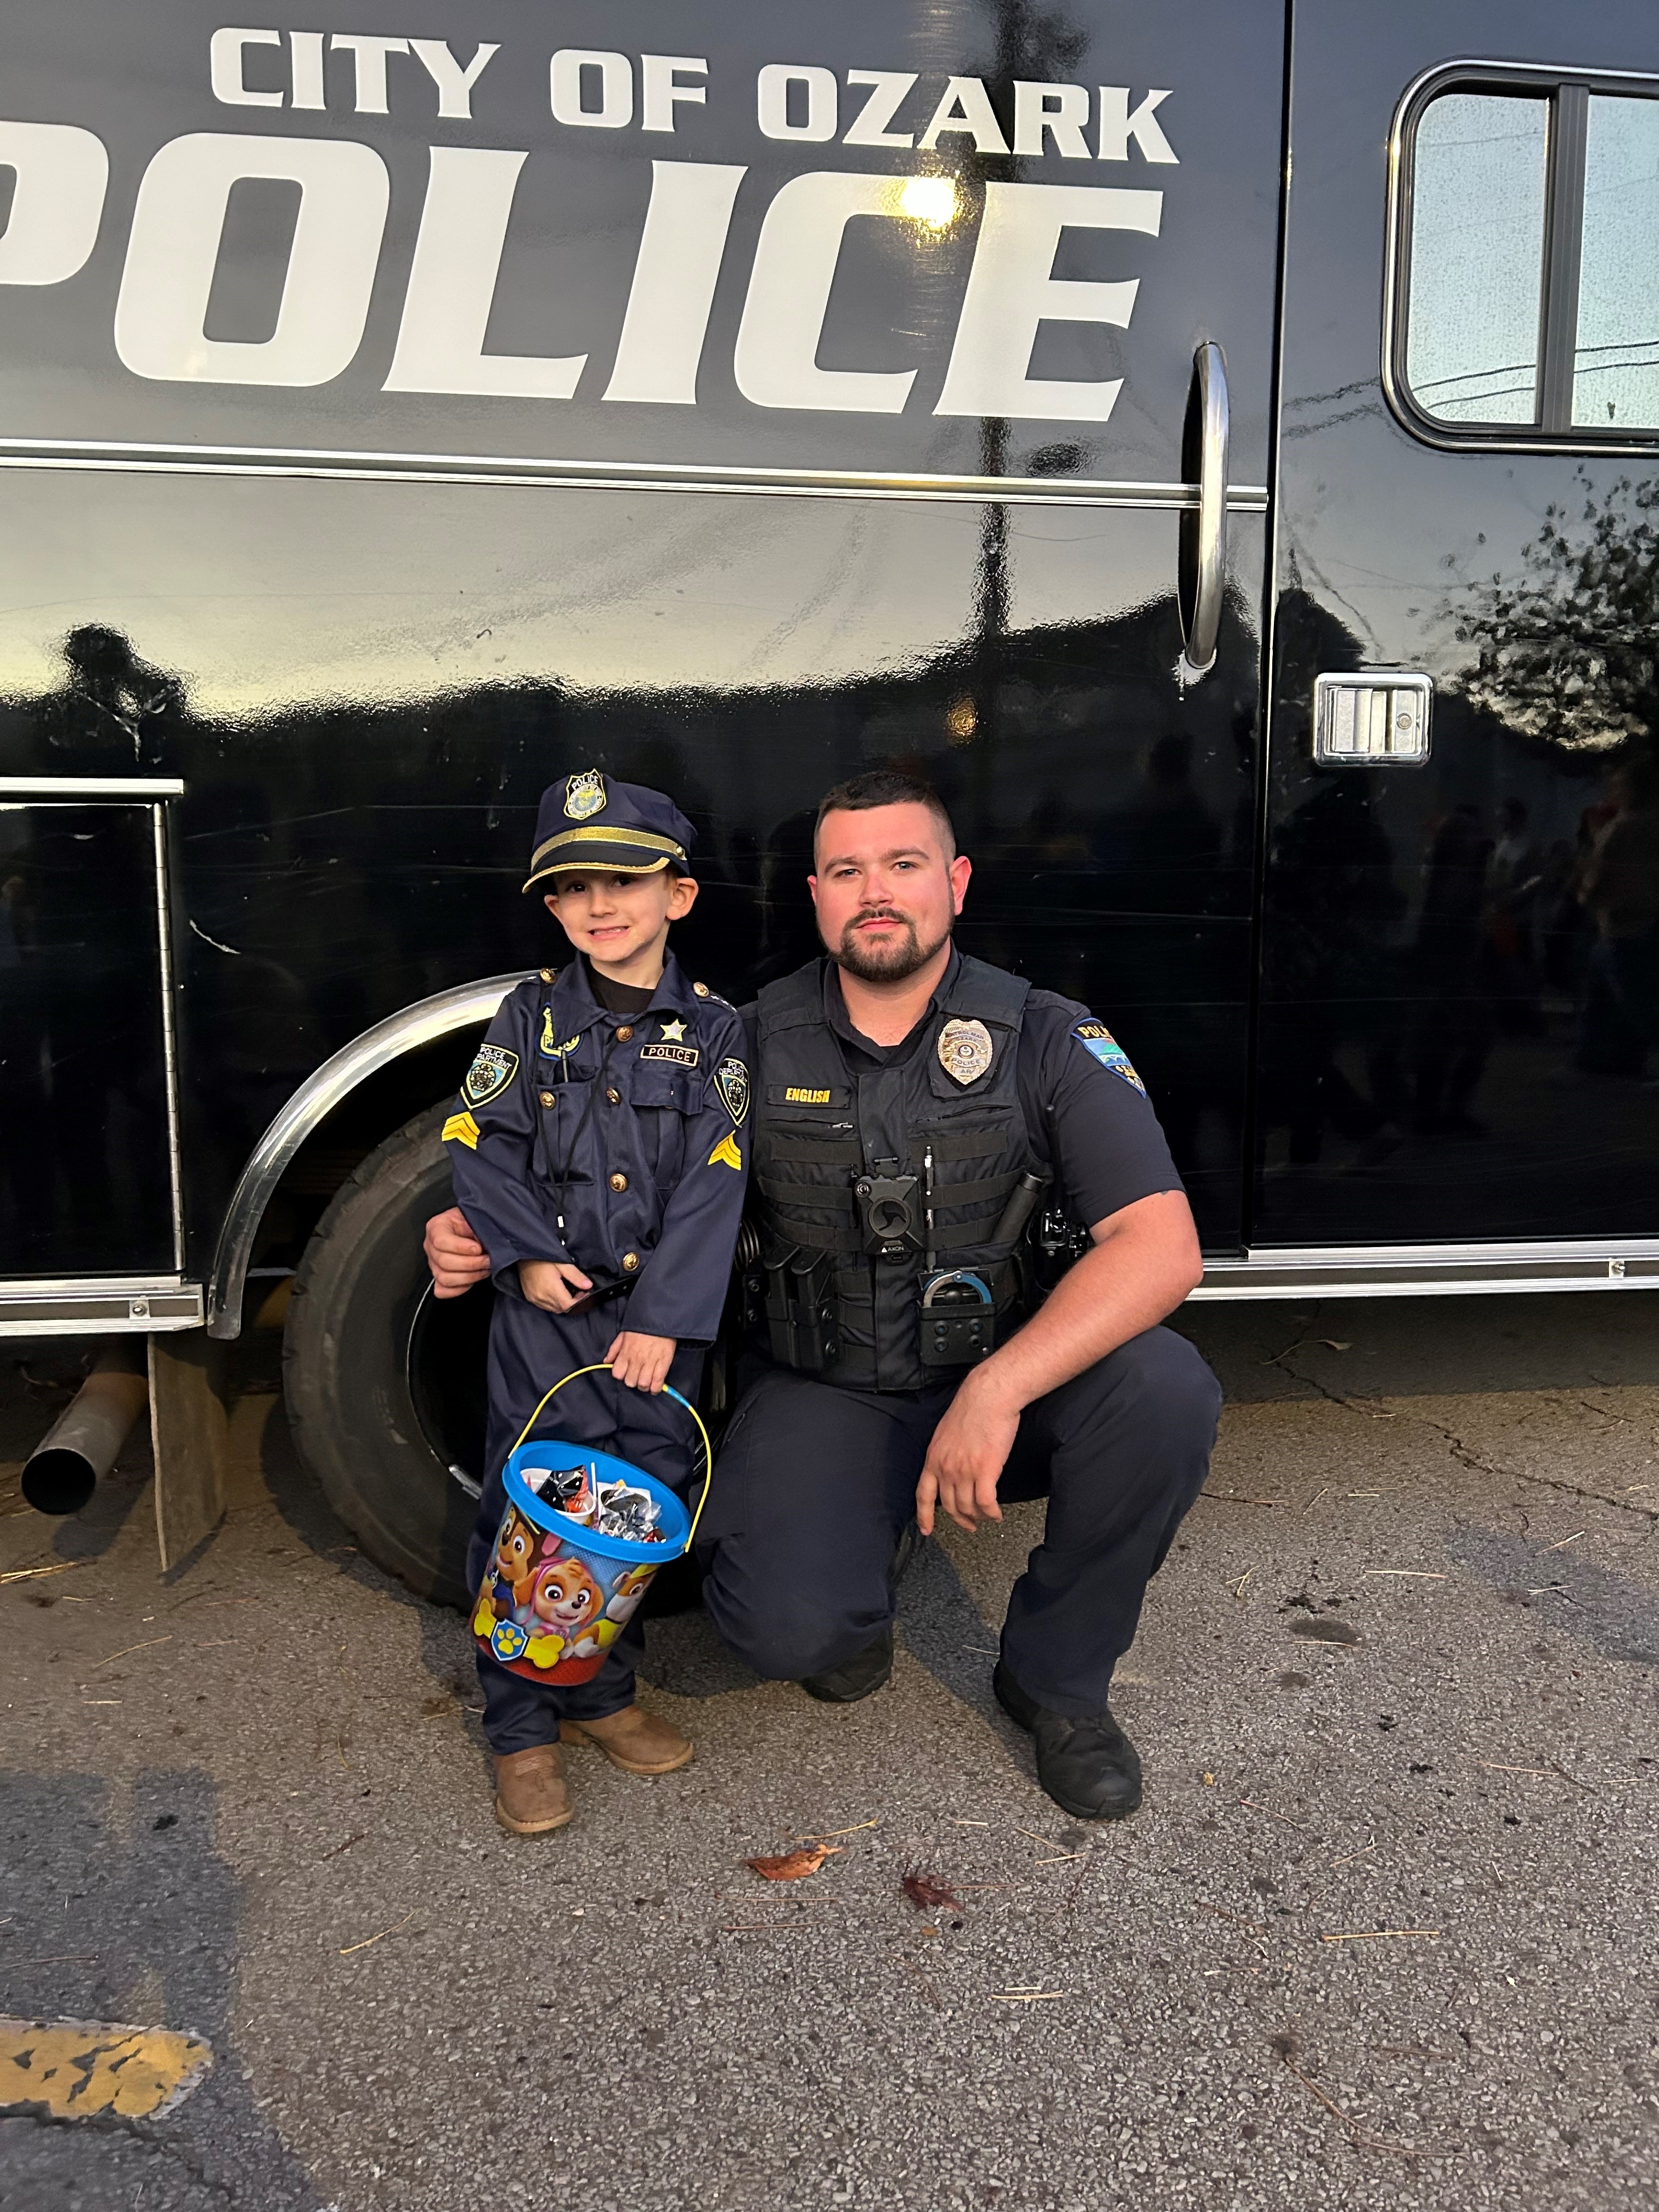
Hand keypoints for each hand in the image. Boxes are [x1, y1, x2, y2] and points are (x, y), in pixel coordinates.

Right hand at [424, 1206, 491, 1298]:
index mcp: (436, 1227)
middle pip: (443, 1261)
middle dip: (470, 1263)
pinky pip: (442, 1290)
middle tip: (487, 1260)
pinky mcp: (438, 1278)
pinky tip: (472, 1280)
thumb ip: (477, 1229)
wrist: (475, 1228)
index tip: (478, 1248)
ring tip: (484, 1269)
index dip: (461, 1247)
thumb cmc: (475, 1222)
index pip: (441, 1241)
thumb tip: (483, 1245)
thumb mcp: (476, 1218)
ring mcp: (433, 1264)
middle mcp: (430, 1246)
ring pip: (444, 1278)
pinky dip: (459, 1289)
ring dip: (469, 1276)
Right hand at [518, 1259, 595, 1312]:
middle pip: (562, 1309)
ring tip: (568, 1292)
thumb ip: (576, 1276)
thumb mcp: (562, 1264)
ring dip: (563, 1304)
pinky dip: (553, 1303)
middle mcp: (542, 1297)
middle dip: (572, 1303)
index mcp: (551, 1289)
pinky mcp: (530, 1298)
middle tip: (578, 1292)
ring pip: (554, 1309)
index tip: (584, 1293)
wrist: (524, 1256)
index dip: (578, 1302)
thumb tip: (588, 1286)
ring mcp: (535, 1299)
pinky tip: (556, 1294)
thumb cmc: (544, 1258)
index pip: (568, 1305)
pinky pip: (545, 1306)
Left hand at [605, 1330, 676, 1392]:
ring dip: (644, 1386)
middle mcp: (636, 1359)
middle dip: (633, 1382)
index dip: (621, 1375)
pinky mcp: (663, 1363)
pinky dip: (656, 1388)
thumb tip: (606, 1361)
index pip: (617, 1374)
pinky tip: (655, 1387)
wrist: (660, 1317)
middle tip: (637, 1377)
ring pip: (643, 1384)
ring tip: (647, 1382)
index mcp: (625, 1352)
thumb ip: (614, 1349)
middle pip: (630, 1382)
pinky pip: (658, 1382)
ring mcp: (650, 1362)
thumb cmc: (641, 1326)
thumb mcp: (623, 1335)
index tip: (626, 1373)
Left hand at [915, 1373, 1019, 1535]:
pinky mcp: (986, 1471)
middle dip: (961, 1519)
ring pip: (968, 1507)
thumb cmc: (971, 1408)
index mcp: (933, 1458)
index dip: (924, 1515)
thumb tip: (950, 1468)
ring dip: (979, 1516)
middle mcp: (946, 1468)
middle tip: (971, 1524)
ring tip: (987, 1516)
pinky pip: (986, 1502)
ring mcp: (964, 1471)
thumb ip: (945, 1454)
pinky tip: (997, 1514)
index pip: (923, 1494)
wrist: (988, 1396)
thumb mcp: (946, 1433)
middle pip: (949, 1506)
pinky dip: (992, 1512)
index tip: (927, 1529)